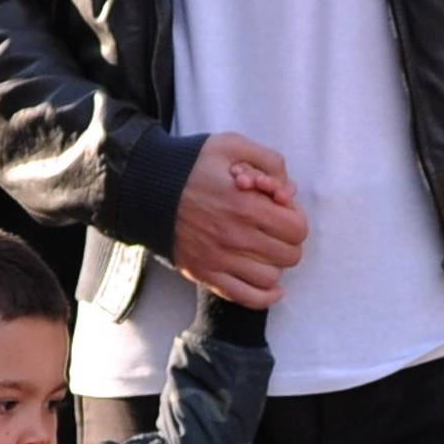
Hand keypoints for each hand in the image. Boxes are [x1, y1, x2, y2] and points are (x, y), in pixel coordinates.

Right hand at [173, 132, 308, 307]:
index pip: (296, 228)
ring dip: (275, 263)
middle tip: (274, 226)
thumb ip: (269, 161)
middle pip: (289, 254)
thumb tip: (289, 190)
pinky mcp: (206, 274)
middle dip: (288, 239)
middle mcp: (236, 238)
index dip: (295, 216)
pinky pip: (247, 298)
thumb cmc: (191, 165)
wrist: (146, 187)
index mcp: (246, 205)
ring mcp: (220, 260)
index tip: (281, 208)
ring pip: (271, 277)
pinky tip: (273, 285)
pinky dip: (266, 296)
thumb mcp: (232, 145)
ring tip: (264, 248)